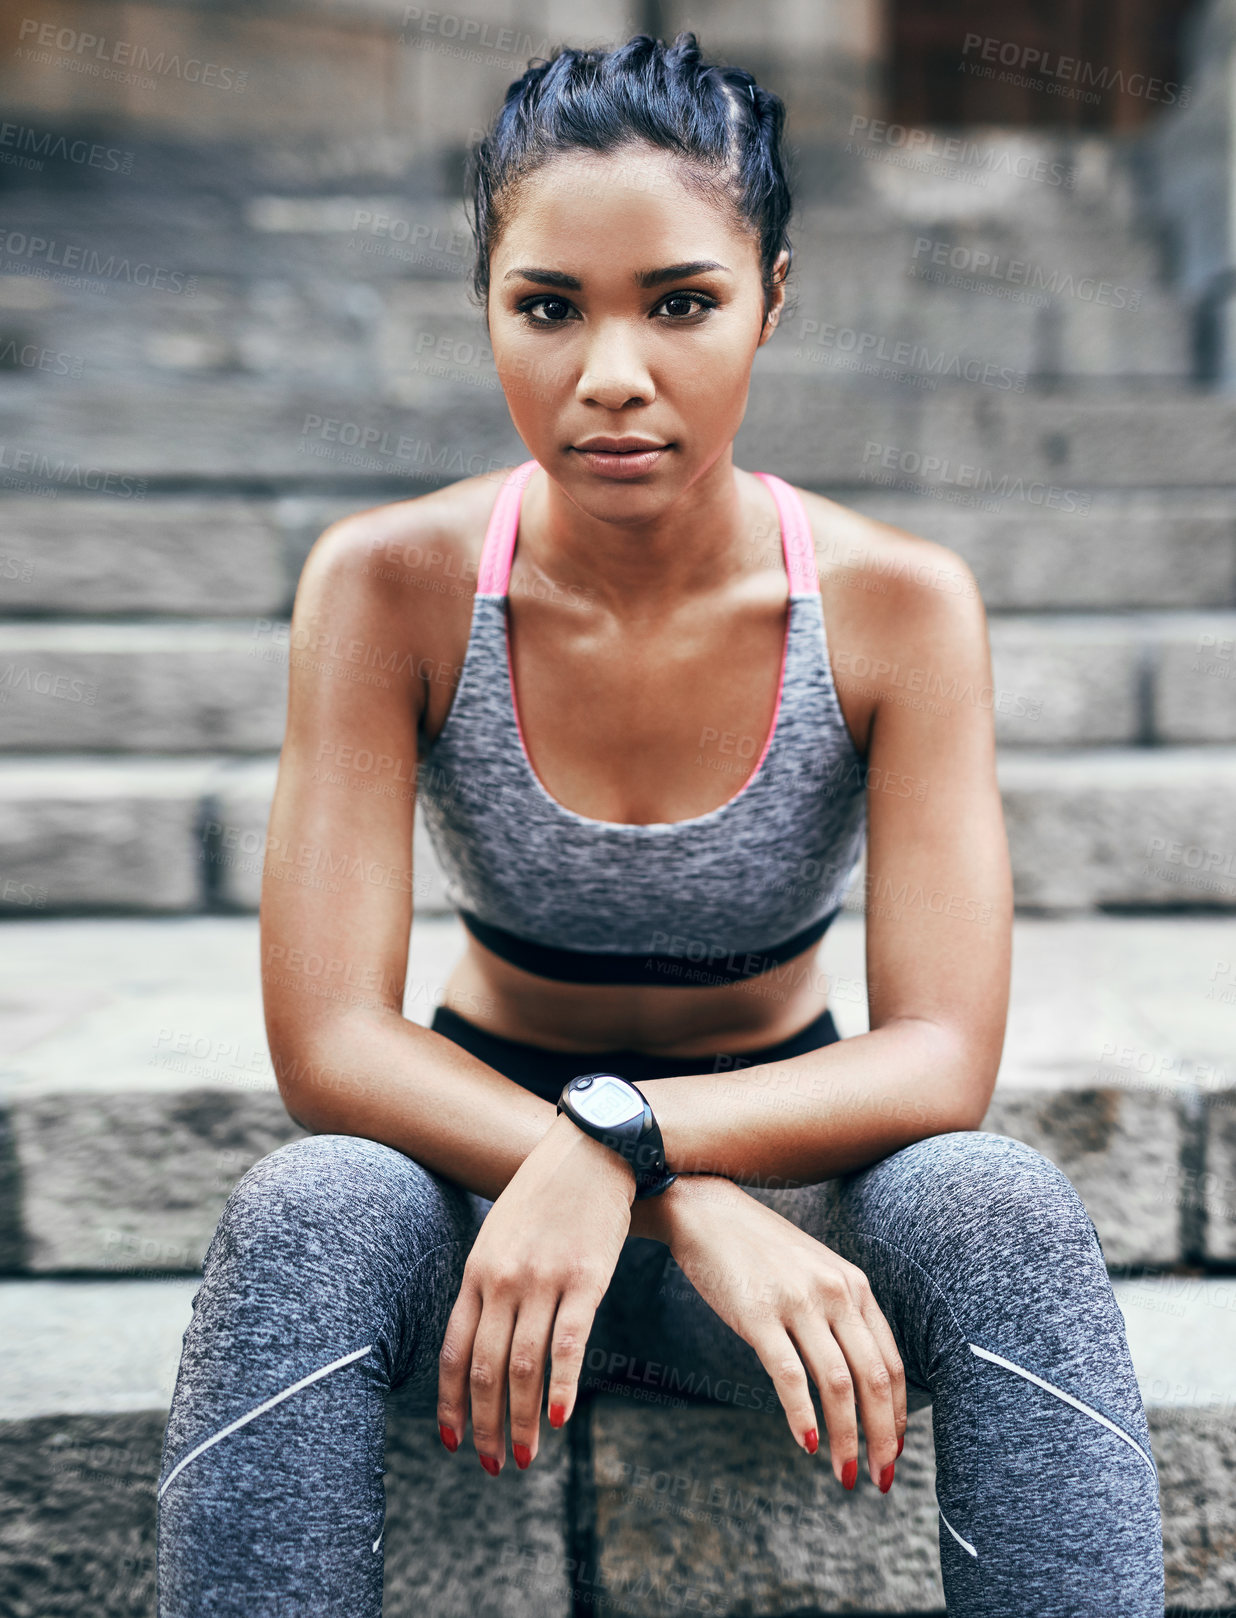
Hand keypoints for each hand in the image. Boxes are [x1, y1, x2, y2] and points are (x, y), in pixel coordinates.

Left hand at [436, 1110, 634, 1472]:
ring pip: (523, 1367)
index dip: (450, 1401)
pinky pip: (568, 1344)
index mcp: (477, 1270)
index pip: (454, 1350)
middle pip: (485, 1368)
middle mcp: (502, 1280)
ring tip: (526, 1456)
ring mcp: (543, 1280)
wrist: (593, 1149)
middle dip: (485, 1425)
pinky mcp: (585, 1280)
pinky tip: (562, 1418)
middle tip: (492, 1464)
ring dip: (522, 1419)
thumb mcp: (501, 1232)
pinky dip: (563, 1386)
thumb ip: (488, 1279)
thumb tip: (481, 1331)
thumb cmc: (547, 1192)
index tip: (451, 1439)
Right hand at [661, 1175, 906, 1490]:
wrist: (705, 1211)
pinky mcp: (758, 1314)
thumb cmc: (759, 1249)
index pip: (891, 1363)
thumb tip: (858, 1377)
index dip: (898, 1415)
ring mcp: (797, 1302)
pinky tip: (807, 1443)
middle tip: (880, 1479)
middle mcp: (835, 1292)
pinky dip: (802, 1415)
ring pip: (838, 1384)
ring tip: (845, 1474)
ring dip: (846, 1438)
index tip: (893, 1451)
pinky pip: (789, 1375)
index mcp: (853, 1286)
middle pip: (874, 1379)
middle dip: (883, 1438)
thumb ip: (840, 1313)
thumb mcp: (814, 1272)